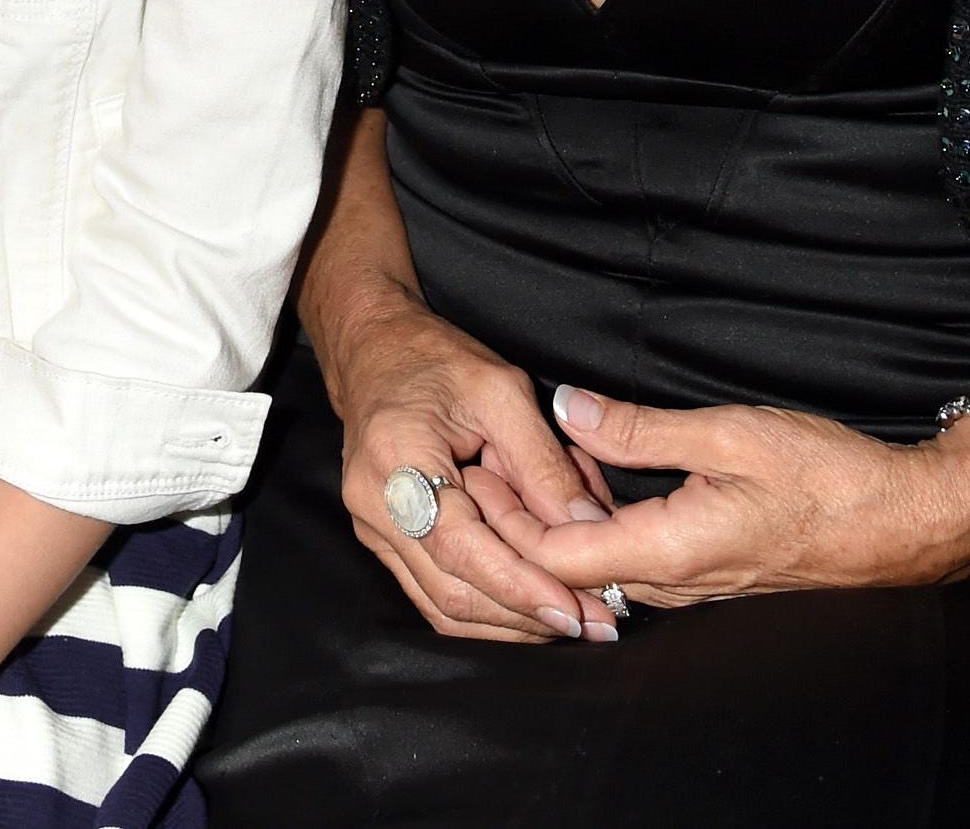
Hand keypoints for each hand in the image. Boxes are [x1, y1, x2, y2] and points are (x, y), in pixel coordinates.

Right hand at [321, 286, 616, 642]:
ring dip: (513, 622)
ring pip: (444, 606)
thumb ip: (542, 462)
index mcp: (396, 460)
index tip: (575, 609)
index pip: (459, 548)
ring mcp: (376, 529)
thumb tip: (589, 526)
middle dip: (527, 618)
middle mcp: (375, 506)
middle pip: (451, 593)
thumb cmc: (435, 358)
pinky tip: (535, 601)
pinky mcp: (388, 540)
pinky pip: (436, 592)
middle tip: (596, 622)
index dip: (518, 586)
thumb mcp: (501, 389)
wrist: (373, 347)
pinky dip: (490, 605)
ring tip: (578, 617)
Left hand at [479, 385, 969, 612]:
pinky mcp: (708, 575)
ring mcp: (692, 587)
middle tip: (485, 460)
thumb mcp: (730, 433)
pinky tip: (587, 481)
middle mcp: (674, 584)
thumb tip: (566, 408)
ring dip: (556, 523)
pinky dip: (596, 526)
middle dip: (519, 522)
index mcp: (670, 553)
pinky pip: (632, 560)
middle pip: (567, 569)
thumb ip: (640, 428)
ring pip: (598, 567)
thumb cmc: (830, 478)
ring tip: (521, 464)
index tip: (482, 470)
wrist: (908, 523)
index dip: (509, 519)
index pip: (555, 559)